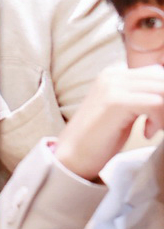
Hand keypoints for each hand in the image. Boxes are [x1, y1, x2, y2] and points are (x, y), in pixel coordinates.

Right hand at [53, 62, 163, 180]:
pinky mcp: (115, 102)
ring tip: (153, 130)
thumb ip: (140, 96)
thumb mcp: (125, 109)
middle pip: (160, 79)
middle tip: (159, 126)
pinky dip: (158, 121)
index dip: (163, 96)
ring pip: (161, 90)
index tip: (158, 120)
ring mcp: (112, 86)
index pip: (156, 73)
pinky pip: (155, 103)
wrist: (73, 155)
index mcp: (113, 73)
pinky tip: (146, 134)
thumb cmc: (101, 136)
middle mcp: (112, 75)